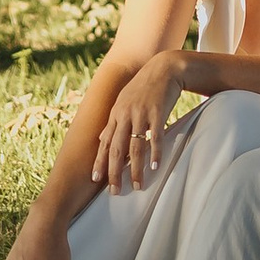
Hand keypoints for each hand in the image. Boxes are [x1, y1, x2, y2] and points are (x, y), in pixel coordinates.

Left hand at [94, 50, 189, 191]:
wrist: (164, 68)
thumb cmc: (144, 87)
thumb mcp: (124, 102)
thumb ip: (114, 122)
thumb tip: (102, 139)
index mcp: (115, 114)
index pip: (104, 143)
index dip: (99, 161)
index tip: (96, 179)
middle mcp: (125, 115)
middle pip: (116, 149)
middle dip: (114, 172)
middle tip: (114, 191)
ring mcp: (141, 114)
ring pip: (135, 147)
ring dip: (135, 169)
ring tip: (137, 185)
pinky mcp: (158, 112)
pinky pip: (155, 137)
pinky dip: (155, 153)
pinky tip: (155, 167)